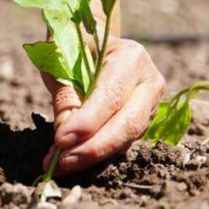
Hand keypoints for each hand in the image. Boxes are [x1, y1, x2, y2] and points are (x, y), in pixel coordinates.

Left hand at [42, 37, 164, 174]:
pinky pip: (121, 143)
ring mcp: (150, 103)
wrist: (93, 44)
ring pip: (126, 139)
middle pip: (128, 124)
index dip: (88, 122)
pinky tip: (70, 160)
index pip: (112, 96)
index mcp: (131, 57)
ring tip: (58, 164)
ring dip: (92, 156)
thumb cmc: (74, 47)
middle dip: (94, 148)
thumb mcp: (61, 62)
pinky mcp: (143, 121)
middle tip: (61, 162)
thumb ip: (65, 97)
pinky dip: (95, 154)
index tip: (61, 140)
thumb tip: (65, 140)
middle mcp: (149, 81)